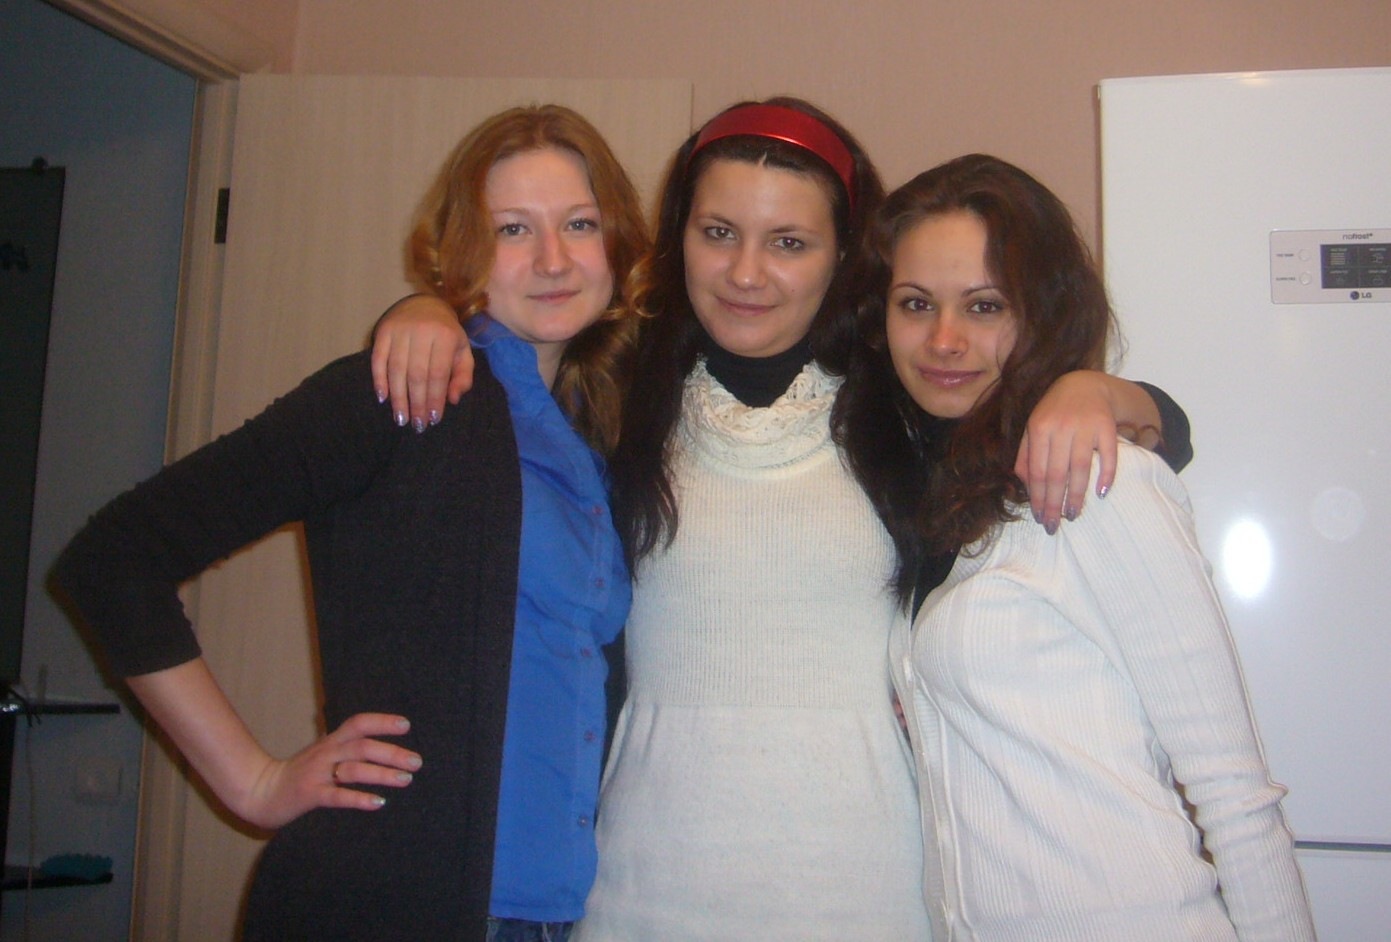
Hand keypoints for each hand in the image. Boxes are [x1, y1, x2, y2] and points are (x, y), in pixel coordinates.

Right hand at [232, 713, 420, 829]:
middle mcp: (326, 753)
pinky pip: (337, 796)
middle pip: (362, 746)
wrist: (261, 791)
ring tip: (405, 780)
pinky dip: (359, 799)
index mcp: (331, 741)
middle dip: (392, 752)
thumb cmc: (300, 774)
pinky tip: (378, 803)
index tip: (406, 725)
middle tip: (416, 762)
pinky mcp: (310, 795)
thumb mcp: (323, 754)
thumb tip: (383, 747)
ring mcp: (317, 774)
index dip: (382, 722)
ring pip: (353, 770)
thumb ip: (347, 748)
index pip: (358, 723)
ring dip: (382, 774)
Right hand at [370, 295, 473, 431]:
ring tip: (401, 418)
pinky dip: (379, 380)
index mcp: (445, 335)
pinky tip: (383, 398)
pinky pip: (378, 359)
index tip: (433, 419)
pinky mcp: (383, 330)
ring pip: (396, 369)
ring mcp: (400, 330)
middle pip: (416, 374)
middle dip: (416, 403)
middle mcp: (421, 331)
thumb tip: (453, 399)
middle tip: (417, 424)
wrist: (425, 304)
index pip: (438, 374)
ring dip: (398, 397)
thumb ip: (463, 376)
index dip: (435, 398)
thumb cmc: (447, 335)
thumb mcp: (462, 352)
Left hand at [1013, 370, 1119, 532]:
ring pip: (1080, 467)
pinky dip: (1106, 475)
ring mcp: (1085, 425)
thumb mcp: (1033, 430)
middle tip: (1054, 525)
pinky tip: (1101, 493)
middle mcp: (1060, 427)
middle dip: (1054, 503)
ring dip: (1076, 495)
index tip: (1040, 518)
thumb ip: (1025, 456)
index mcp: (1038, 429)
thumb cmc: (1053, 414)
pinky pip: (1109, 455)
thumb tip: (1026, 488)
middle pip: (1056, 473)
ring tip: (1073, 515)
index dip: (1038, 497)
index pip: (1037, 471)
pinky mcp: (1106, 425)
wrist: (1083, 385)